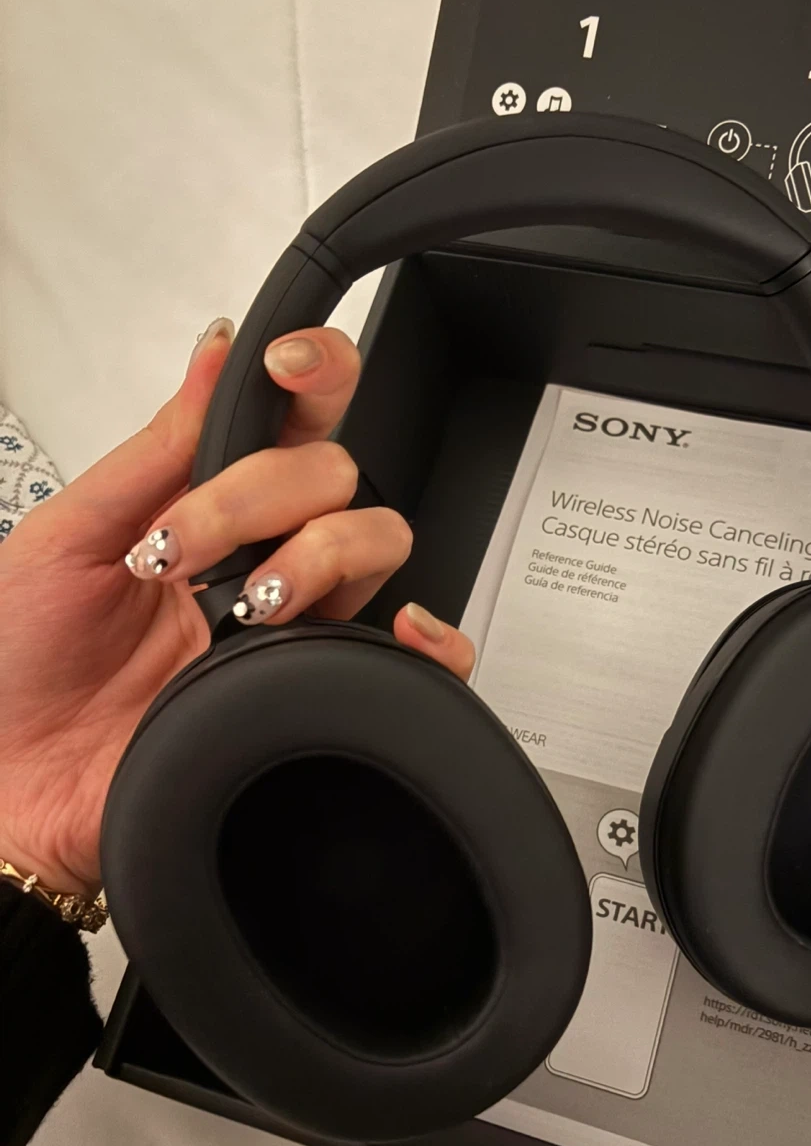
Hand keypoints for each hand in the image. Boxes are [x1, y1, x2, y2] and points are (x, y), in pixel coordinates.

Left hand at [0, 322, 473, 897]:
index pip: (289, 420)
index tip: (282, 367)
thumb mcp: (64, 539)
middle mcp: (258, 557)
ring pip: (380, 542)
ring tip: (246, 604)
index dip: (313, 373)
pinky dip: (433, 638)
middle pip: (338, 473)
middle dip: (264, 494)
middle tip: (182, 547)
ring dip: (320, 555)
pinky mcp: (316, 694)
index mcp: (201, 509)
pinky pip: (413, 663)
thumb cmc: (19, 669)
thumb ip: (152, 452)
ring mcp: (293, 625)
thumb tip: (216, 352)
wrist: (15, 792)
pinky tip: (393, 630)